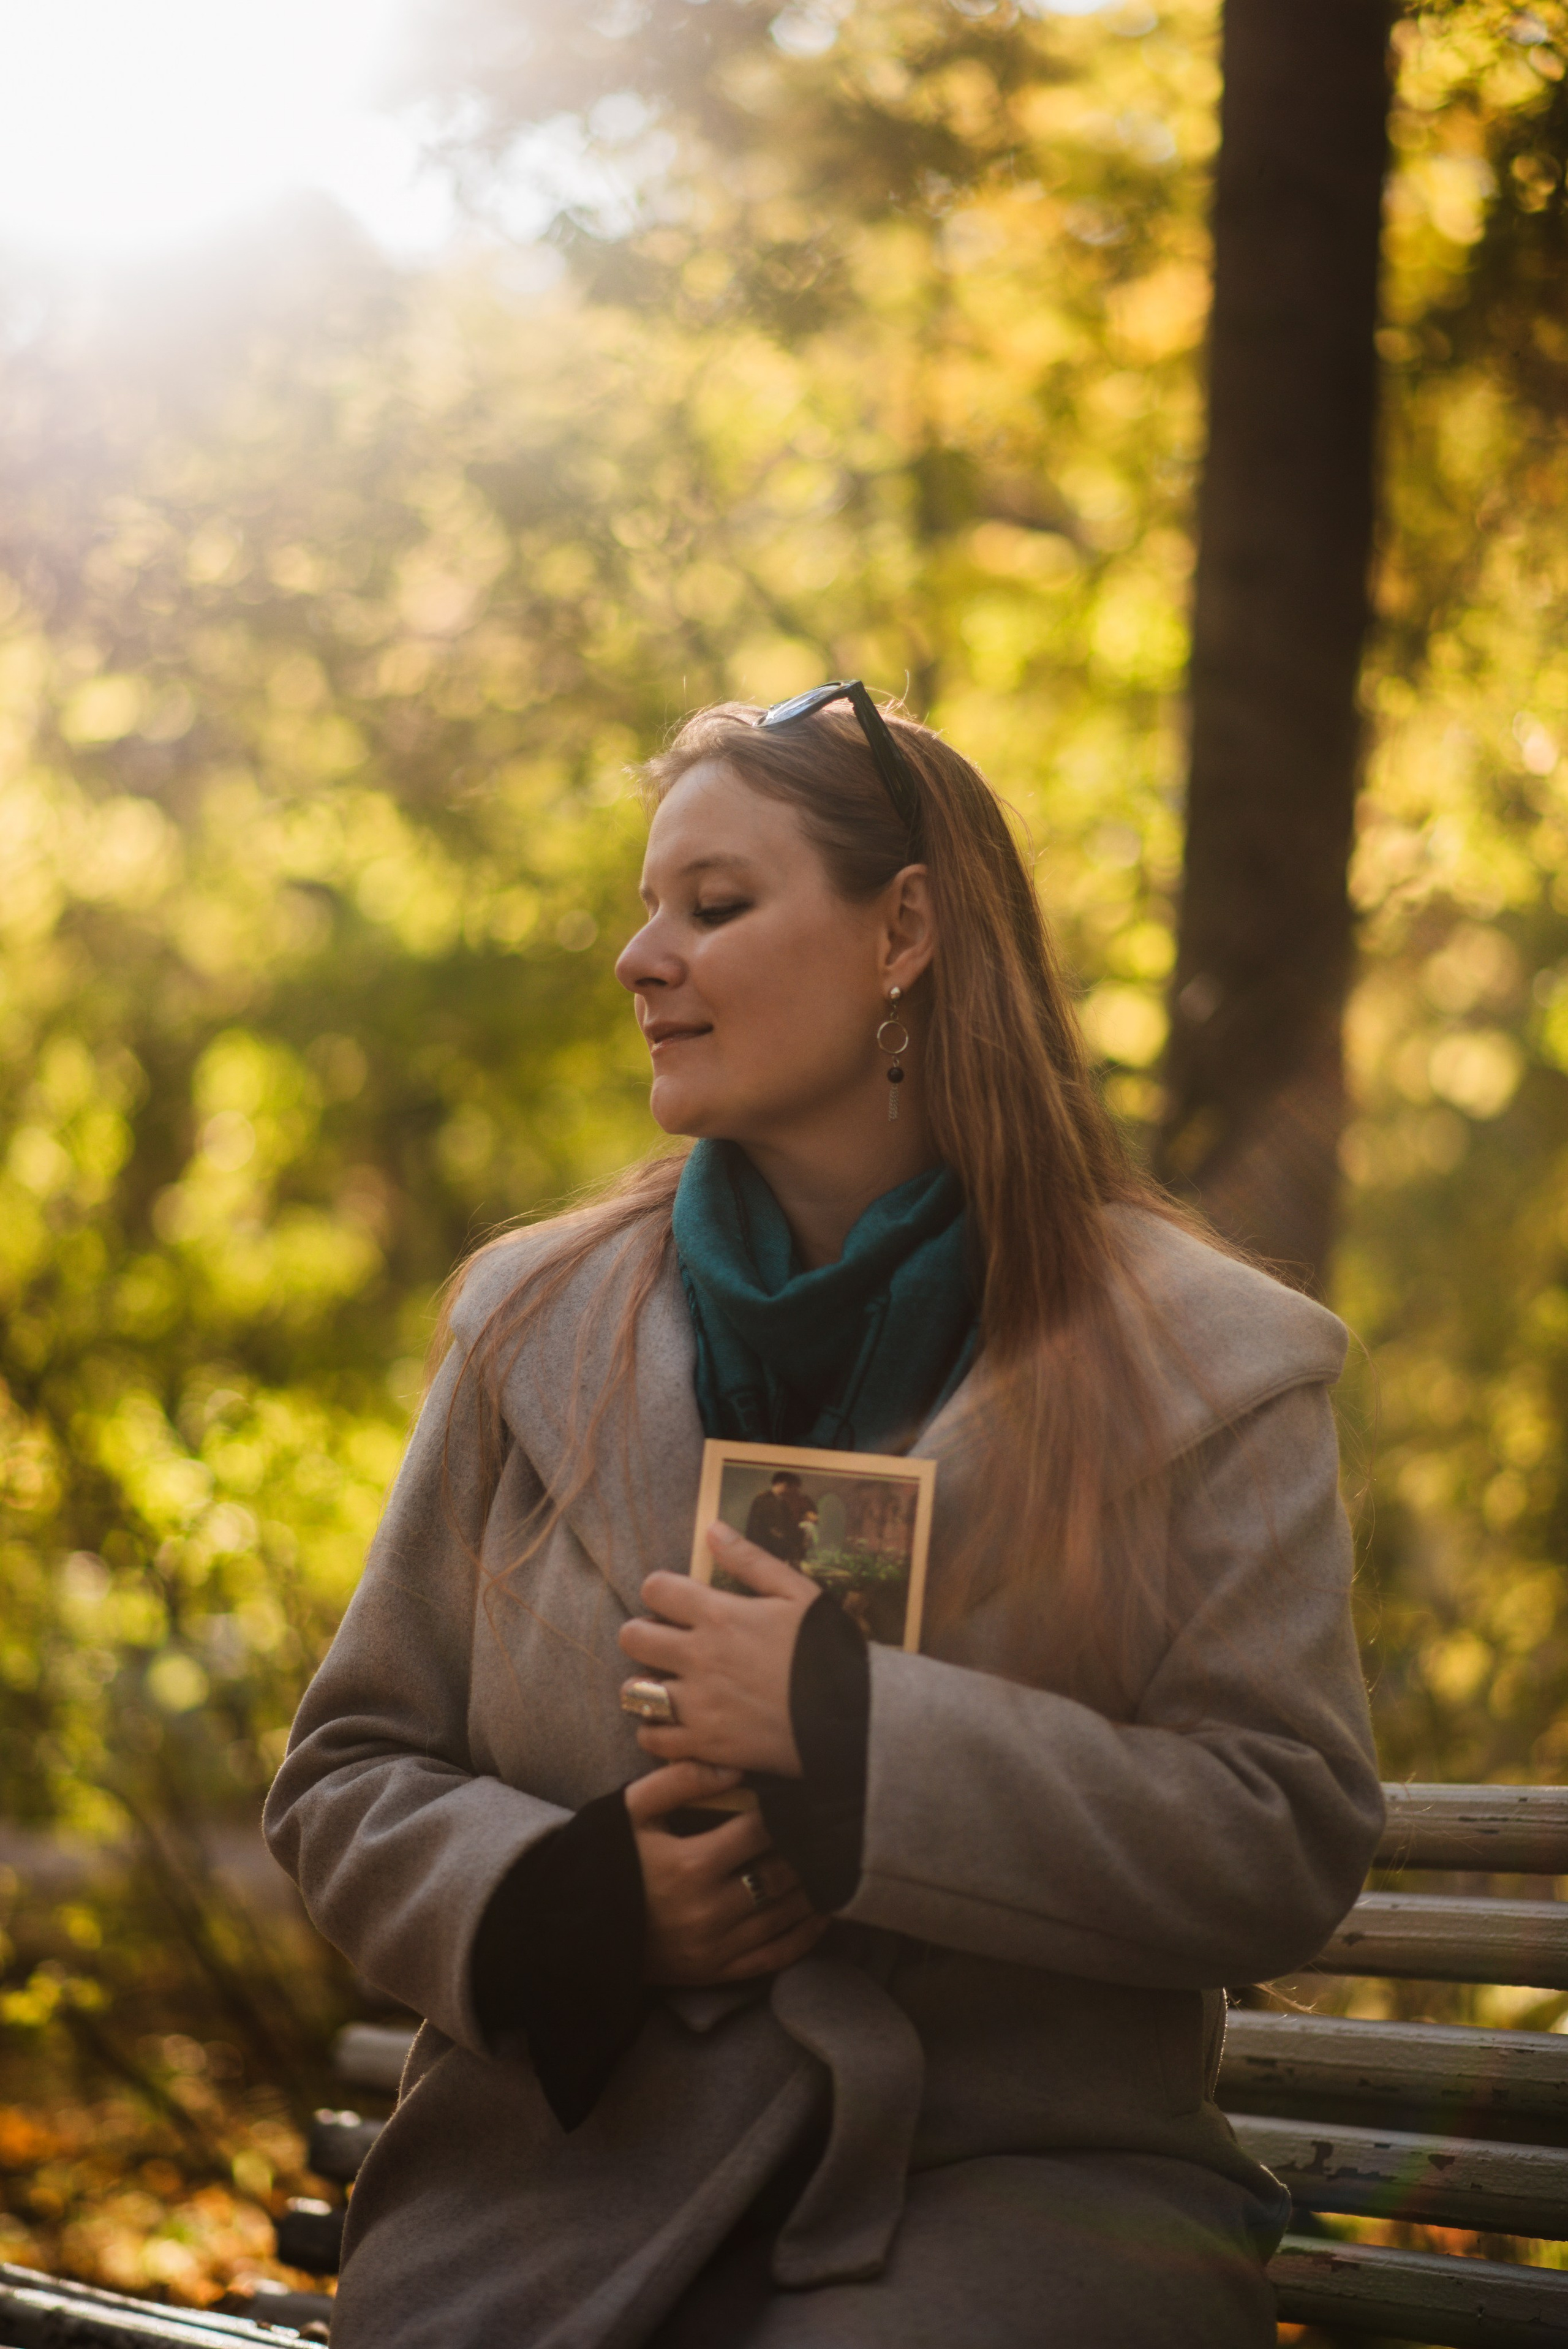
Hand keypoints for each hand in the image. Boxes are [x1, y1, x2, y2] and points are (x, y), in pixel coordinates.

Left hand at [618, 1523, 818, 1775]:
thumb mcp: (797, 1592)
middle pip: (631, 1637)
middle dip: (643, 1635)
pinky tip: (676, 1723)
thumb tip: (712, 1528)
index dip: (661, 1592)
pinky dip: (657, 1731)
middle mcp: (700, 1657)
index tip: (676, 1603)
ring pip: (633, 1692)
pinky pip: (653, 1738)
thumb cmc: (828, 1649)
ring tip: (668, 1685)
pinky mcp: (706, 1745)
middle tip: (666, 1643)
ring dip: (645, 1686)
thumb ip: (750, 1560)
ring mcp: (699, 1704)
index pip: (654, 1589)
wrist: (854, 1715)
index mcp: (719, 1615)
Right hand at [626, 1761, 827, 1985]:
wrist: (576, 1931)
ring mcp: (714, 1947)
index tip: (799, 1799)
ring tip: (830, 1866)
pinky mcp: (715, 1973)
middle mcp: (708, 1910)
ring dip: (812, 1890)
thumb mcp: (631, 1811)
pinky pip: (775, 1957)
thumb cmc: (608, 1862)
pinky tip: (822, 1915)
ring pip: (784, 1916)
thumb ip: (679, 1780)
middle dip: (804, 1849)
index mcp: (690, 1865)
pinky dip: (804, 1936)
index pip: (759, 1831)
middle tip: (824, 1831)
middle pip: (780, 1874)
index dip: (783, 1812)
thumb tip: (734, 1766)